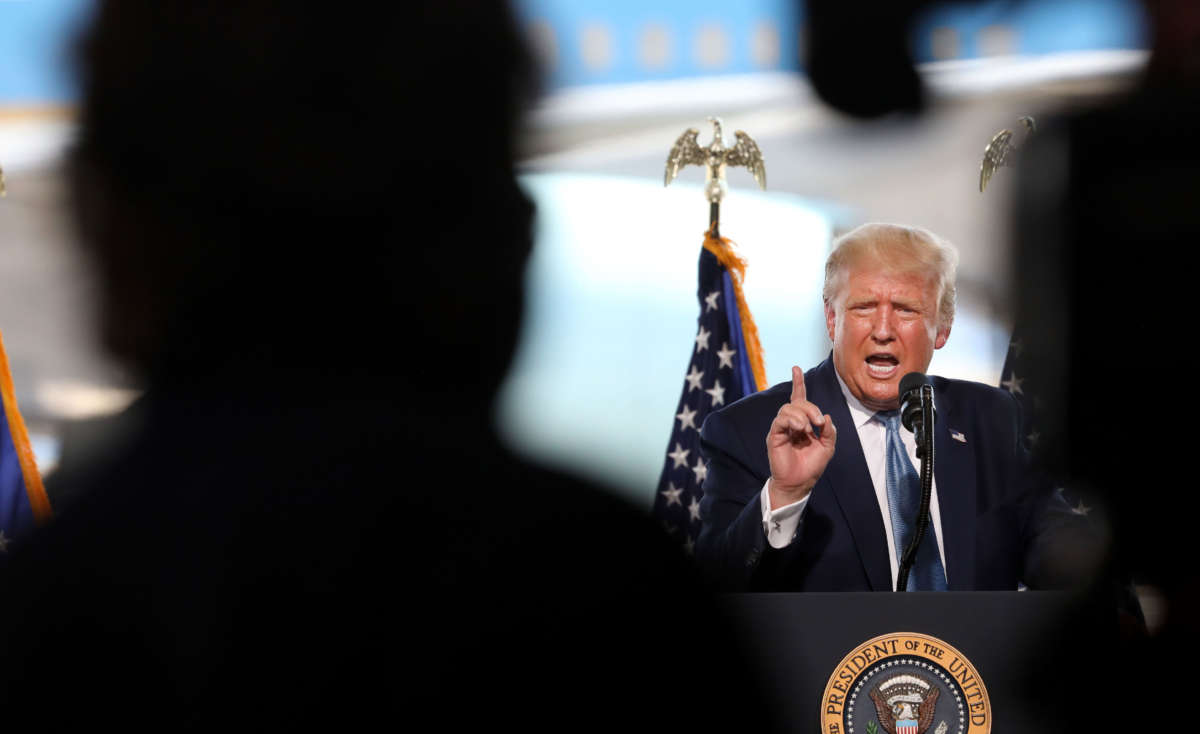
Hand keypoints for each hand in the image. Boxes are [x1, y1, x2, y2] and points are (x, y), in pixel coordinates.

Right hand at [766, 366, 836, 508]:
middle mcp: (791, 423)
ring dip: (801, 415)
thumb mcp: (828, 447)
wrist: (800, 483)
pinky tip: (799, 429)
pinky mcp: (774, 435)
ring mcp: (781, 428)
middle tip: (819, 422)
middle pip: (798, 403)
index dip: (798, 383)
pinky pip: (780, 420)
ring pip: (788, 409)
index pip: (799, 399)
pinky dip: (791, 420)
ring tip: (807, 428)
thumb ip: (829, 431)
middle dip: (811, 408)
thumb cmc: (812, 466)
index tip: (796, 368)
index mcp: (803, 423)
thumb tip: (826, 417)